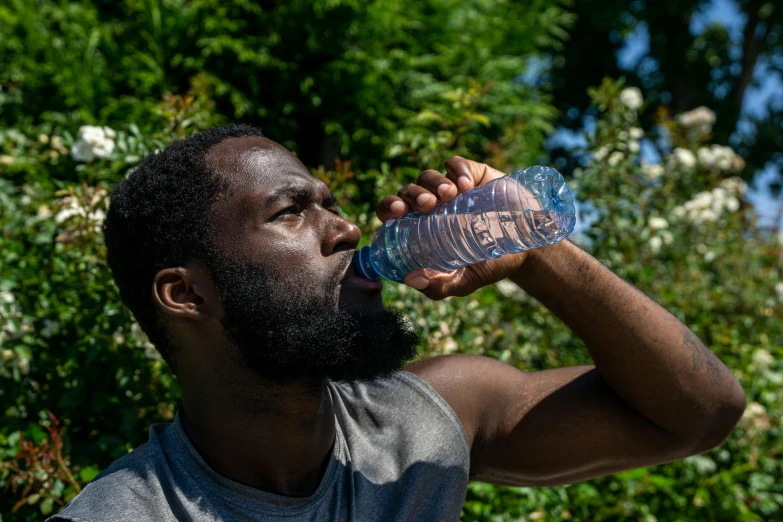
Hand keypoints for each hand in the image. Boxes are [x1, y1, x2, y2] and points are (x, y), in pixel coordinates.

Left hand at [376, 156, 529, 299]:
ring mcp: (451, 188)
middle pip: (408, 191)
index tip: (398, 212)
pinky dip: (458, 170)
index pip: (392, 213)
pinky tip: (467, 185)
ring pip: (428, 176)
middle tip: (427, 205)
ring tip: (450, 195)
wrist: (527, 247)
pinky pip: (455, 164)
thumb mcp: (464, 280)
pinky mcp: (472, 174)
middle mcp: (431, 206)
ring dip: (434, 183)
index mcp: (420, 229)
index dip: (389, 207)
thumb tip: (410, 279)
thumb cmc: (489, 264)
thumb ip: (439, 286)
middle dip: (412, 194)